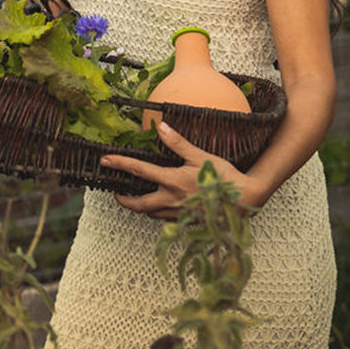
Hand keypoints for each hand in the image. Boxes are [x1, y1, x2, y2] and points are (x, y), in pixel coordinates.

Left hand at [99, 121, 266, 219]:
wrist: (244, 200)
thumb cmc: (224, 176)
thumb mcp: (201, 156)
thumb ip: (178, 143)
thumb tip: (162, 127)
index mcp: (172, 181)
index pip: (139, 171)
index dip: (119, 164)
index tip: (105, 161)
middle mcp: (171, 200)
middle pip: (138, 204)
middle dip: (123, 199)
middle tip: (115, 192)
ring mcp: (178, 213)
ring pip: (150, 214)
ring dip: (139, 206)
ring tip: (136, 197)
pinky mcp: (186, 221)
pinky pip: (164, 219)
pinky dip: (155, 212)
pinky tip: (160, 204)